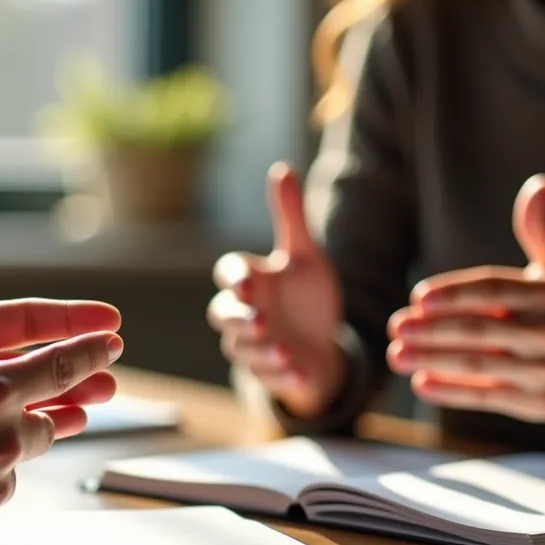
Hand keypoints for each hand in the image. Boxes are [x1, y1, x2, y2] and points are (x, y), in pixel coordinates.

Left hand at [0, 185, 121, 413]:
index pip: (22, 322)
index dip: (67, 320)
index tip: (108, 321)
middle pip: (35, 363)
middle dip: (78, 361)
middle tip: (115, 362)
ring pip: (28, 399)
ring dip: (69, 395)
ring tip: (103, 395)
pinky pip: (8, 434)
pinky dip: (41, 430)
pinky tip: (67, 428)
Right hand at [206, 163, 345, 417]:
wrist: (321, 343)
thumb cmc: (306, 296)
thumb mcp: (306, 256)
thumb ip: (291, 217)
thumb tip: (282, 168)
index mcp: (251, 281)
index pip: (229, 273)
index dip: (234, 277)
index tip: (247, 281)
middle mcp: (244, 313)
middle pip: (223, 315)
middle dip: (239, 318)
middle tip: (259, 319)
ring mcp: (253, 346)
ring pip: (241, 348)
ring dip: (260, 350)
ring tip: (282, 348)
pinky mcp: (269, 373)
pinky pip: (267, 376)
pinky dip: (282, 375)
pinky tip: (299, 371)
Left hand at [386, 174, 544, 429]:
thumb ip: (541, 230)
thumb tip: (540, 184)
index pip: (493, 290)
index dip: (454, 293)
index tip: (417, 297)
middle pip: (479, 329)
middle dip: (432, 329)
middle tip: (396, 326)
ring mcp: (543, 369)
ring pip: (478, 363)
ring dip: (432, 359)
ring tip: (396, 354)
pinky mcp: (537, 401)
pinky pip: (488, 396)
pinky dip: (452, 391)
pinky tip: (420, 384)